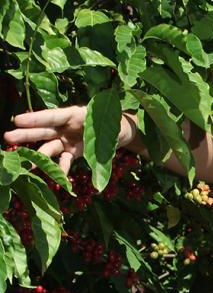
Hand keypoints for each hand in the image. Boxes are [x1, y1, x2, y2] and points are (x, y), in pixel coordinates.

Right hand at [3, 106, 135, 175]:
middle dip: (26, 135)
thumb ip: (97, 134)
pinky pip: (64, 161)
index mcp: (73, 114)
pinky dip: (60, 169)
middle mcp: (65, 127)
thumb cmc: (112, 122)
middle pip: (44, 131)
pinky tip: (57, 178)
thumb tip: (93, 147)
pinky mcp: (72, 152)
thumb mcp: (107, 125)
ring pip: (49, 147)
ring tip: (25, 163)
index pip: (51, 116)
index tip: (17, 120)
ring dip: (38, 155)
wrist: (120, 132)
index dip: (35, 118)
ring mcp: (66, 139)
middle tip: (7, 137)